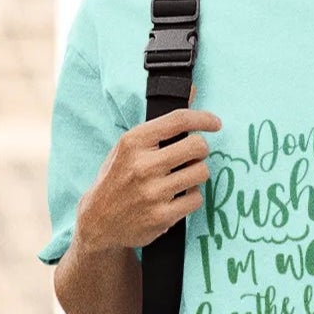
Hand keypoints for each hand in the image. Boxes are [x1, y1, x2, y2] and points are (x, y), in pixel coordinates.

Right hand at [77, 82, 221, 251]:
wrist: (98, 221)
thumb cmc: (117, 178)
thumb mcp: (128, 146)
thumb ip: (161, 124)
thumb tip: (192, 91)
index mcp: (133, 142)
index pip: (179, 120)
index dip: (203, 119)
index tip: (215, 123)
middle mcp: (143, 166)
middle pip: (197, 147)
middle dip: (200, 150)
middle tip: (193, 155)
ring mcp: (153, 192)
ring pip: (201, 173)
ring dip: (196, 174)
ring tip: (182, 177)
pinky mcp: (162, 216)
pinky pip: (196, 199)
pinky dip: (191, 197)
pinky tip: (177, 197)